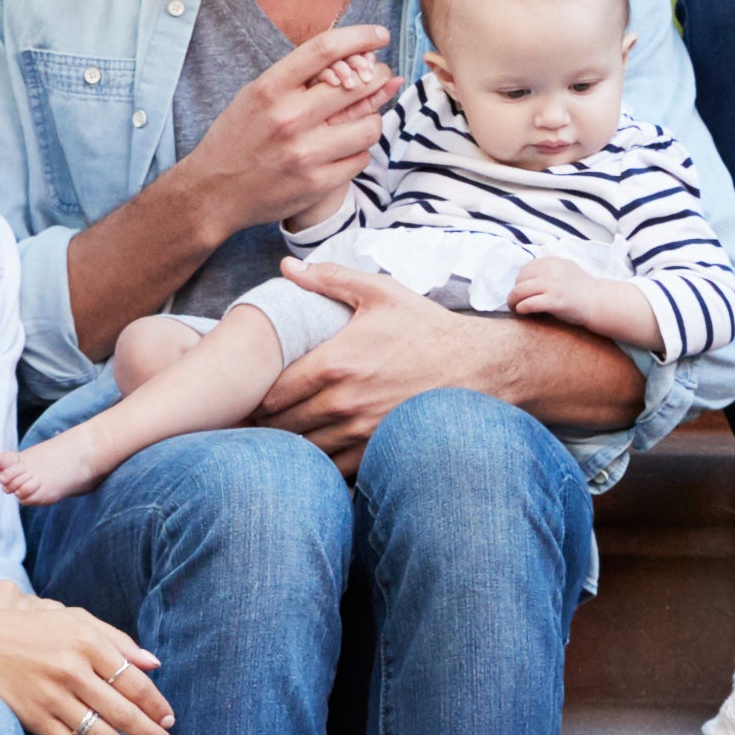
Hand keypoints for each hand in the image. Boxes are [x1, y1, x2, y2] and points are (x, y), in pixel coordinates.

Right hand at [0, 578, 172, 734]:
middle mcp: (71, 669)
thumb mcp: (74, 621)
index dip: (156, 705)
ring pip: (101, 734)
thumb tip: (155, 664)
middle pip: (122, 711)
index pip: (134, 681)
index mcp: (86, 641)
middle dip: (150, 734)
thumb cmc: (32, 632)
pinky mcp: (35, 719)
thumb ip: (117, 640)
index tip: (170, 720)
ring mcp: (51, 696)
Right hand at [188, 24, 395, 235]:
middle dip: (378, 76)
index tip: (379, 34)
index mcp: (270, 89)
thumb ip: (297, 77)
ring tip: (361, 116)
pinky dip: (358, 150)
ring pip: (369, 126)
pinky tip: (345, 147)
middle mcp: (289, 118)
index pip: (324, 49)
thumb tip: (351, 56)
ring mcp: (305, 153)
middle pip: (358, 85)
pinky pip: (361, 158)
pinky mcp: (317, 184)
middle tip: (380, 76)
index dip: (360, 36)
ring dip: (371, 117)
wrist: (214, 193)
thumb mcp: (255, 96)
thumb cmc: (238, 138)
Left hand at [252, 258, 505, 468]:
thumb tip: (286, 265)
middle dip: (267, 421)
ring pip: (303, 450)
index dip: (257, 393)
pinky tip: (316, 450)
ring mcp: (361, 431)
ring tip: (282, 433)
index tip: (255, 390)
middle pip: (281, 425)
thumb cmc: (426, 328)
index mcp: (335, 363)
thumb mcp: (380, 293)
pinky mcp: (378, 450)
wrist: (478, 367)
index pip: (273, 391)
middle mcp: (343, 402)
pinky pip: (333, 469)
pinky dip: (319, 463)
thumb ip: (329, 279)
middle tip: (260, 414)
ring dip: (288, 444)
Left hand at [508, 255, 658, 347]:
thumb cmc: (580, 289)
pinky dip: (522, 307)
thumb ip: (548, 269)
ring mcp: (554, 285)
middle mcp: (552, 270)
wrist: (598, 302)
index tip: (521, 290)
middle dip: (515, 291)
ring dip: (513, 301)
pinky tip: (522, 311)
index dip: (521, 280)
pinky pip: (530, 303)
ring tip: (514, 307)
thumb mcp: (564, 270)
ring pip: (521, 291)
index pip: (526, 268)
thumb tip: (525, 277)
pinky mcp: (555, 301)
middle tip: (513, 301)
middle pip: (521, 279)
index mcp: (553, 261)